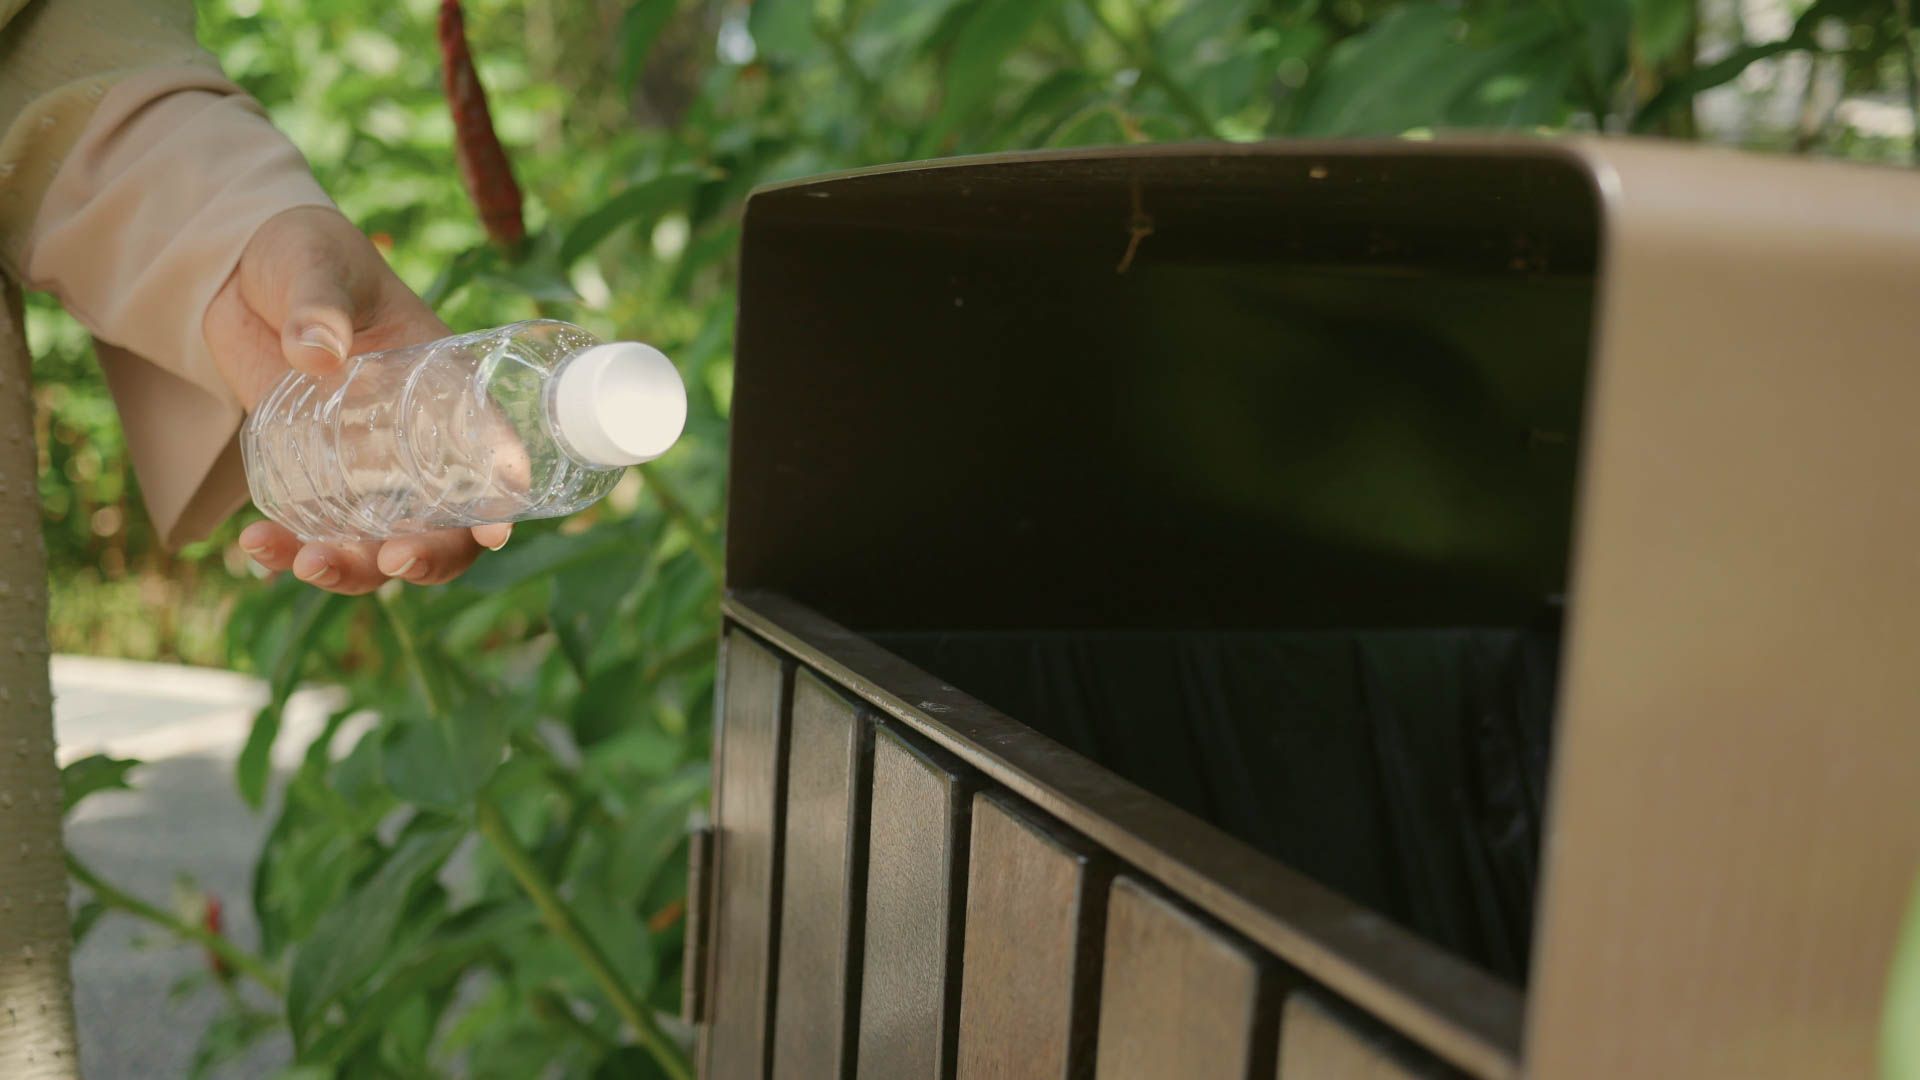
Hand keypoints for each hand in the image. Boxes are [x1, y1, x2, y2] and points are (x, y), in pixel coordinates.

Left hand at [204, 205, 509, 593]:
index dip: (502, 502)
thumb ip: (319, 303)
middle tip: (391, 559)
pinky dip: (290, 552)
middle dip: (428, 557)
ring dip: (354, 571)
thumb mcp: (316, 264)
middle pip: (446, 524)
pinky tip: (257, 548)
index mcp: (445, 390)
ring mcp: (364, 467)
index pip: (493, 456)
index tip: (492, 533)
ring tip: (304, 564)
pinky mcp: (310, 476)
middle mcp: (415, 442)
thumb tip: (315, 352)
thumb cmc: (302, 255)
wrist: (236, 273)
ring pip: (380, 544)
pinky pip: (315, 532)